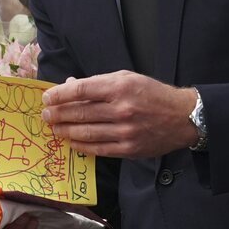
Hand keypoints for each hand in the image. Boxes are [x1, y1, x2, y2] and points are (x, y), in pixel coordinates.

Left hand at [41, 72, 197, 157]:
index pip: (80, 90)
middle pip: (80, 112)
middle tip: (45, 115)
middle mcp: (122, 109)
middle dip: (57, 114)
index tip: (47, 98)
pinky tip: (72, 142)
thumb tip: (69, 86)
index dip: (59, 94)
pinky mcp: (129, 149)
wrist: (182, 117)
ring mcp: (125, 131)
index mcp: (120, 87)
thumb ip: (98, 82)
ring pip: (86, 132)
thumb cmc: (152, 94)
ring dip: (66, 131)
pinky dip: (82, 146)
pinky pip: (98, 149)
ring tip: (55, 129)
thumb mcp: (127, 78)